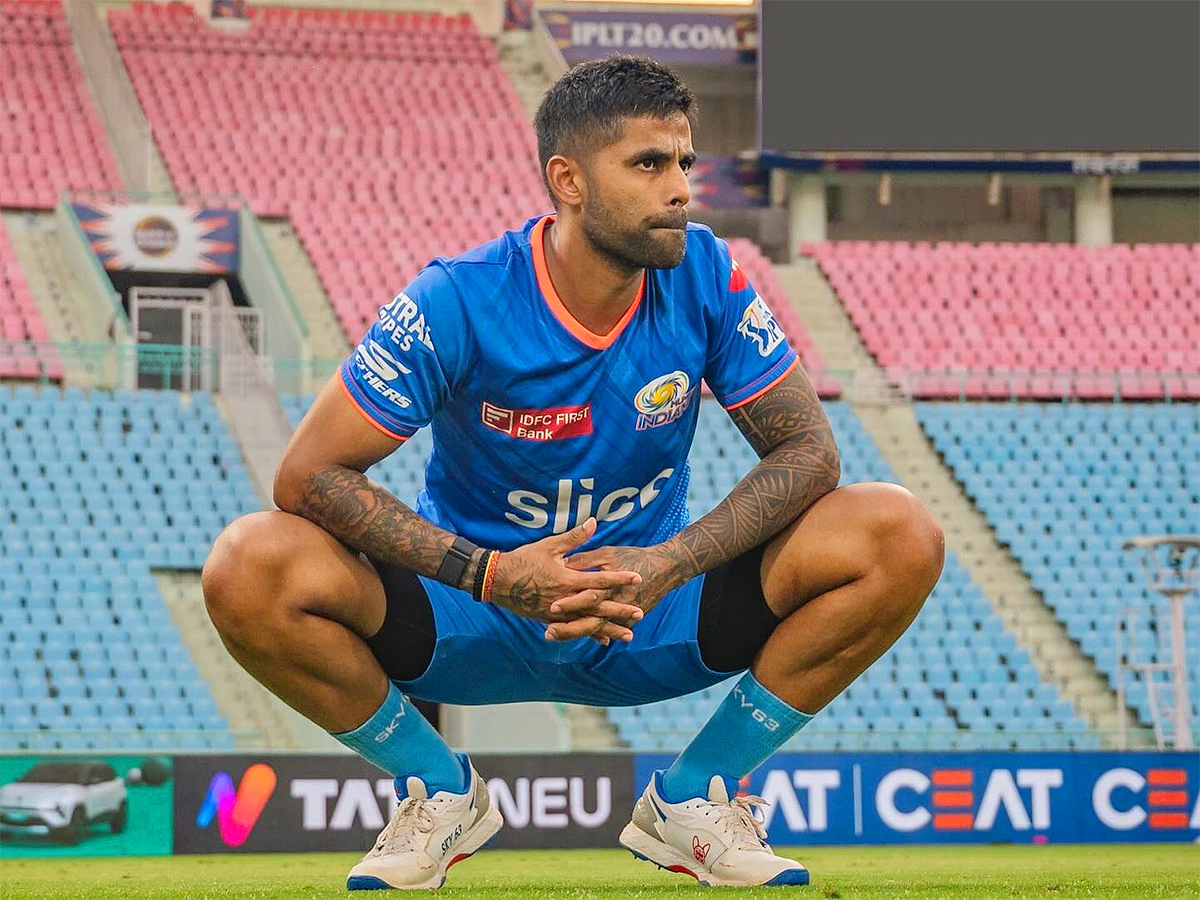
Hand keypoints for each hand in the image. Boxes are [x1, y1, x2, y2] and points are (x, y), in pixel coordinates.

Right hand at [489, 518, 644, 644]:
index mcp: (566, 580)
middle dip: (620, 611)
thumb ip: (574, 537)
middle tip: (640, 613)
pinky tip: (603, 639)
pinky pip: (575, 629)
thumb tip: (593, 522)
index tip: (637, 578)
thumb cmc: (523, 560)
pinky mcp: (550, 620)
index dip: (619, 579)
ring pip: (588, 623)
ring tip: (629, 635)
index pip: (598, 580)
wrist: (497, 581)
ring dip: (610, 628)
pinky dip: (590, 634)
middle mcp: (565, 600)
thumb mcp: (549, 546)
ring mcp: (558, 613)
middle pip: (598, 607)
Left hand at [560, 542, 688, 636]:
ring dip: (575, 634)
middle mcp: (616, 602)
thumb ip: (584, 559)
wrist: (665, 568)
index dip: (570, 603)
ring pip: (596, 629)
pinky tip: (573, 639)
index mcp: (609, 584)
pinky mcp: (628, 619)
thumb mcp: (607, 553)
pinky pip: (608, 629)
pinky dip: (593, 635)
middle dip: (568, 628)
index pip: (587, 597)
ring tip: (553, 636)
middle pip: (590, 620)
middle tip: (547, 631)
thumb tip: (561, 563)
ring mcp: (623, 614)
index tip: (551, 608)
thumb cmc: (633, 556)